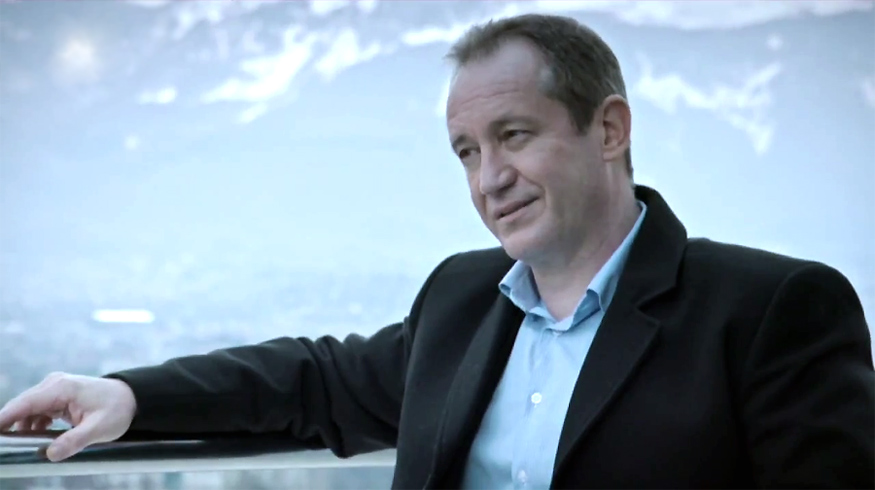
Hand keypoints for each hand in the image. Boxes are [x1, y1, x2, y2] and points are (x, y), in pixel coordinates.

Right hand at [0, 372, 136, 460]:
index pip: (24, 404)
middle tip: (4, 445)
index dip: (3, 418)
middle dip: (7, 425)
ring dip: (21, 428)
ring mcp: (54, 390)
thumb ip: (75, 440)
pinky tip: (36, 439)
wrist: (132, 398)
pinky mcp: (57, 398)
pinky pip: (37, 412)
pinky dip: (32, 425)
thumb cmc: (118, 410)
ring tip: (19, 446)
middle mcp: (53, 385)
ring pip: (27, 411)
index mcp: (61, 388)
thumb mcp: (99, 428)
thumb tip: (51, 454)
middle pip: (21, 407)